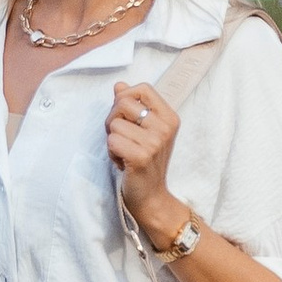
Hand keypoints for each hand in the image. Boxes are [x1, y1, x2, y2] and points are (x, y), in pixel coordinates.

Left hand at [105, 80, 185, 244]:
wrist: (152, 196)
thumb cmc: (145, 161)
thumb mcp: (144, 131)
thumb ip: (133, 106)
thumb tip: (119, 85)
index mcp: (169, 117)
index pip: (142, 88)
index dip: (124, 98)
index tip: (124, 116)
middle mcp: (165, 127)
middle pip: (122, 103)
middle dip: (112, 119)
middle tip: (121, 138)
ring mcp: (155, 142)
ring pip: (113, 123)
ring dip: (111, 139)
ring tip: (124, 152)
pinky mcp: (141, 157)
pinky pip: (112, 140)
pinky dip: (111, 152)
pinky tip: (122, 162)